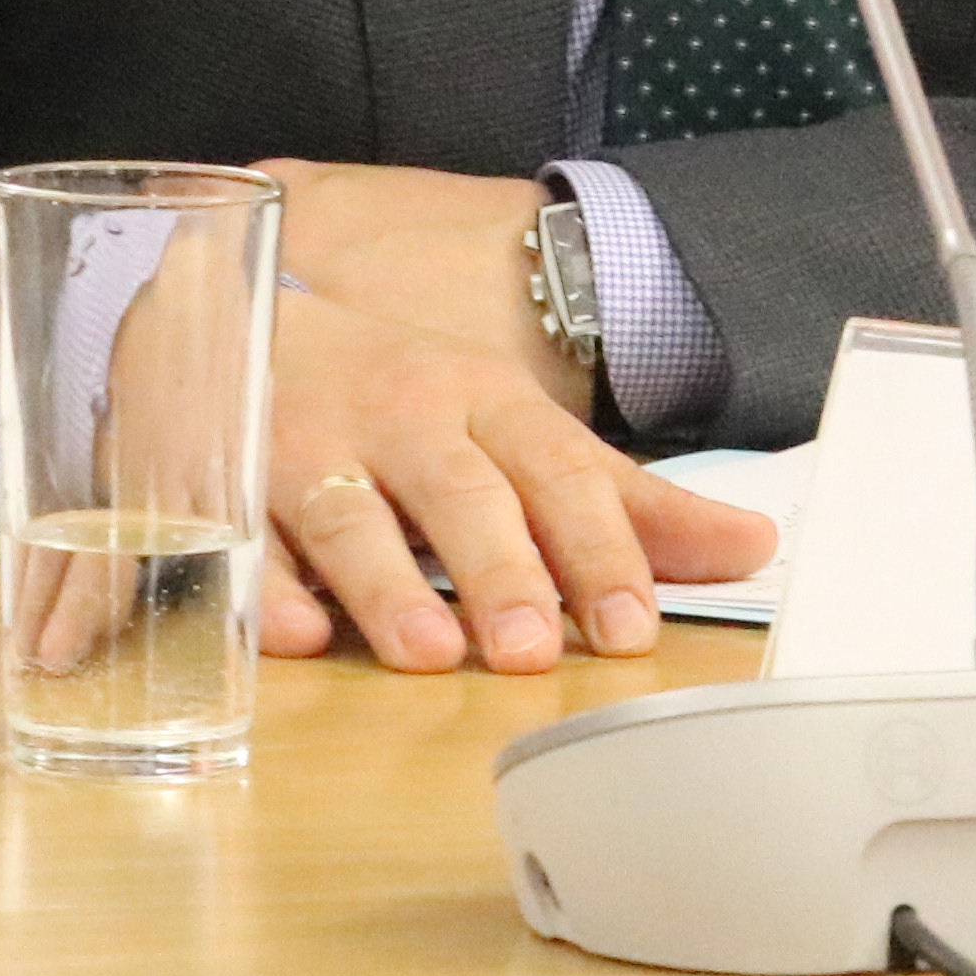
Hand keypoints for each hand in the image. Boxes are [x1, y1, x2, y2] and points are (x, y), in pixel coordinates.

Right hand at [242, 160, 777, 672]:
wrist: (236, 320)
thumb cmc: (402, 397)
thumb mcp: (515, 428)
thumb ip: (624, 500)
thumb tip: (755, 545)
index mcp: (486, 401)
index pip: (559, 472)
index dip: (600, 547)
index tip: (634, 626)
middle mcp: (402, 416)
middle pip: (460, 492)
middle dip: (499, 570)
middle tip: (531, 650)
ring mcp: (305, 444)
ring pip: (350, 516)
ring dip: (388, 586)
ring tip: (428, 656)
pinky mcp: (220, 480)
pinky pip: (241, 538)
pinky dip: (266, 587)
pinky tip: (296, 636)